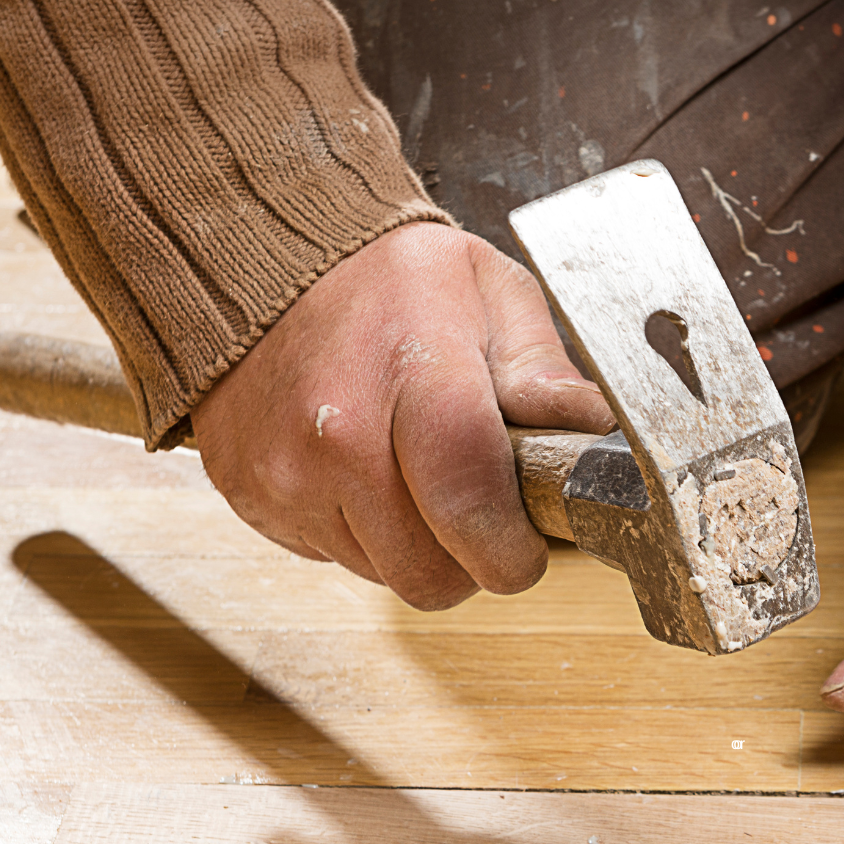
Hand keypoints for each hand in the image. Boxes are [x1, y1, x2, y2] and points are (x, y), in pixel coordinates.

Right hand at [193, 222, 614, 607]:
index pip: (470, 502)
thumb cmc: (388, 281)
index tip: (528, 541)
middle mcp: (338, 435)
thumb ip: (541, 367)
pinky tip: (365, 472)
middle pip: (432, 572)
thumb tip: (588, 429)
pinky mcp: (255, 500)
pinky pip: (337, 561)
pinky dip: (365, 534)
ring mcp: (287, 475)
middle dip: (472, 557)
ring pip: (388, 577)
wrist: (261, 266)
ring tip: (416, 475)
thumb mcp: (487, 290)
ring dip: (419, 547)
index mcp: (412, 372)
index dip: (512, 547)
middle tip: (479, 506)